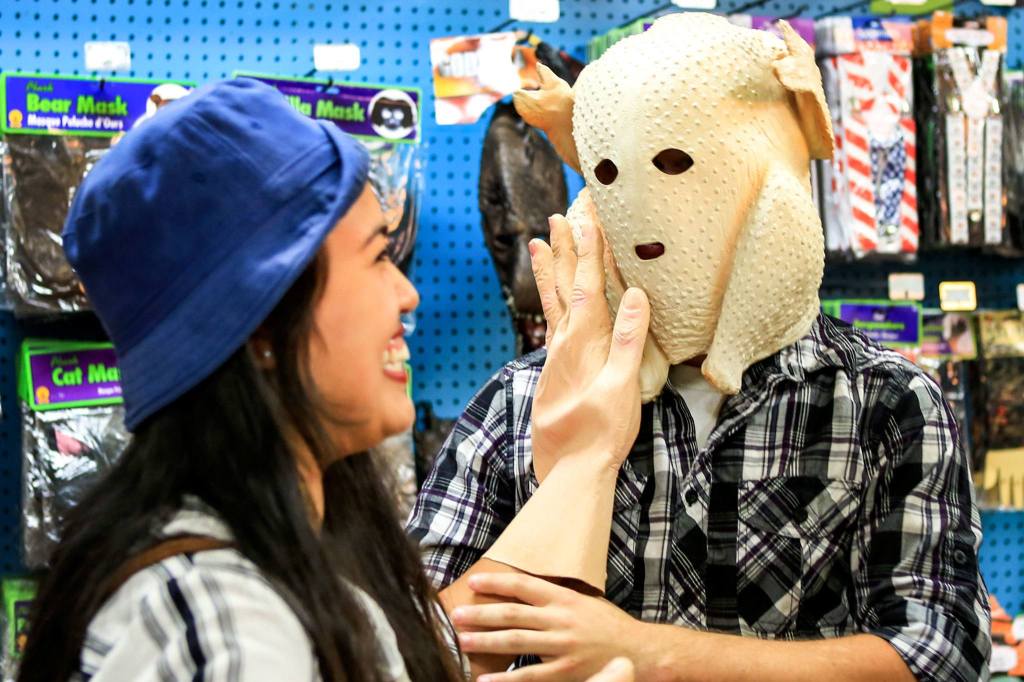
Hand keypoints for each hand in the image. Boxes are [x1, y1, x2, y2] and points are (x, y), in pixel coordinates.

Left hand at [452, 572, 643, 681]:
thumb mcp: (584, 601)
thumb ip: (556, 597)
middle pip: (513, 614)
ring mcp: (562, 646)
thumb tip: (523, 589)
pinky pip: (530, 676)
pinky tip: (485, 680)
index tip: (473, 582)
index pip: (523, 585)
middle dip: (481, 613)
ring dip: (486, 641)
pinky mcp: (566, 671)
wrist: (639, 652)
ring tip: (462, 640)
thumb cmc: (608, 626)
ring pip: (516, 642)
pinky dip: (506, 678)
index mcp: (564, 598)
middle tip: (456, 613)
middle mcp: (561, 619)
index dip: (496, 582)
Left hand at [529, 214, 650, 480]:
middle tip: (559, 216)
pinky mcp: (554, 371)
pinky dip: (549, 301)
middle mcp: (563, 343)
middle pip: (564, 286)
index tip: (588, 217)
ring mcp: (556, 357)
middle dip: (566, 248)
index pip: (586, 285)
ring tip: (538, 243)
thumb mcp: (622, 388)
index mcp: (583, 342)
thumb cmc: (601, 434)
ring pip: (550, 303)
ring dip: (548, 270)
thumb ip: (628, 341)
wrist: (569, 469)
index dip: (590, 250)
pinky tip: (549, 300)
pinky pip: (550, 323)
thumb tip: (636, 295)